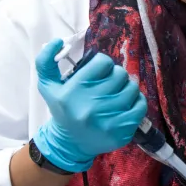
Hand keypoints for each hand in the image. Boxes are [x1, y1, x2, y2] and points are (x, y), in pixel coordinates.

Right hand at [33, 39, 146, 172]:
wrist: (70, 144)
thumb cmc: (62, 111)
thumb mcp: (47, 86)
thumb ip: (45, 61)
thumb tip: (58, 41)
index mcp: (74, 90)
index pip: (103, 62)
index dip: (104, 64)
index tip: (101, 72)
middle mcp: (91, 104)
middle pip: (120, 74)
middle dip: (117, 75)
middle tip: (112, 82)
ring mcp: (109, 119)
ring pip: (132, 88)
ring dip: (128, 87)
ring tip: (120, 92)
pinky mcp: (122, 130)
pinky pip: (140, 105)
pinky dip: (138, 101)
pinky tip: (128, 103)